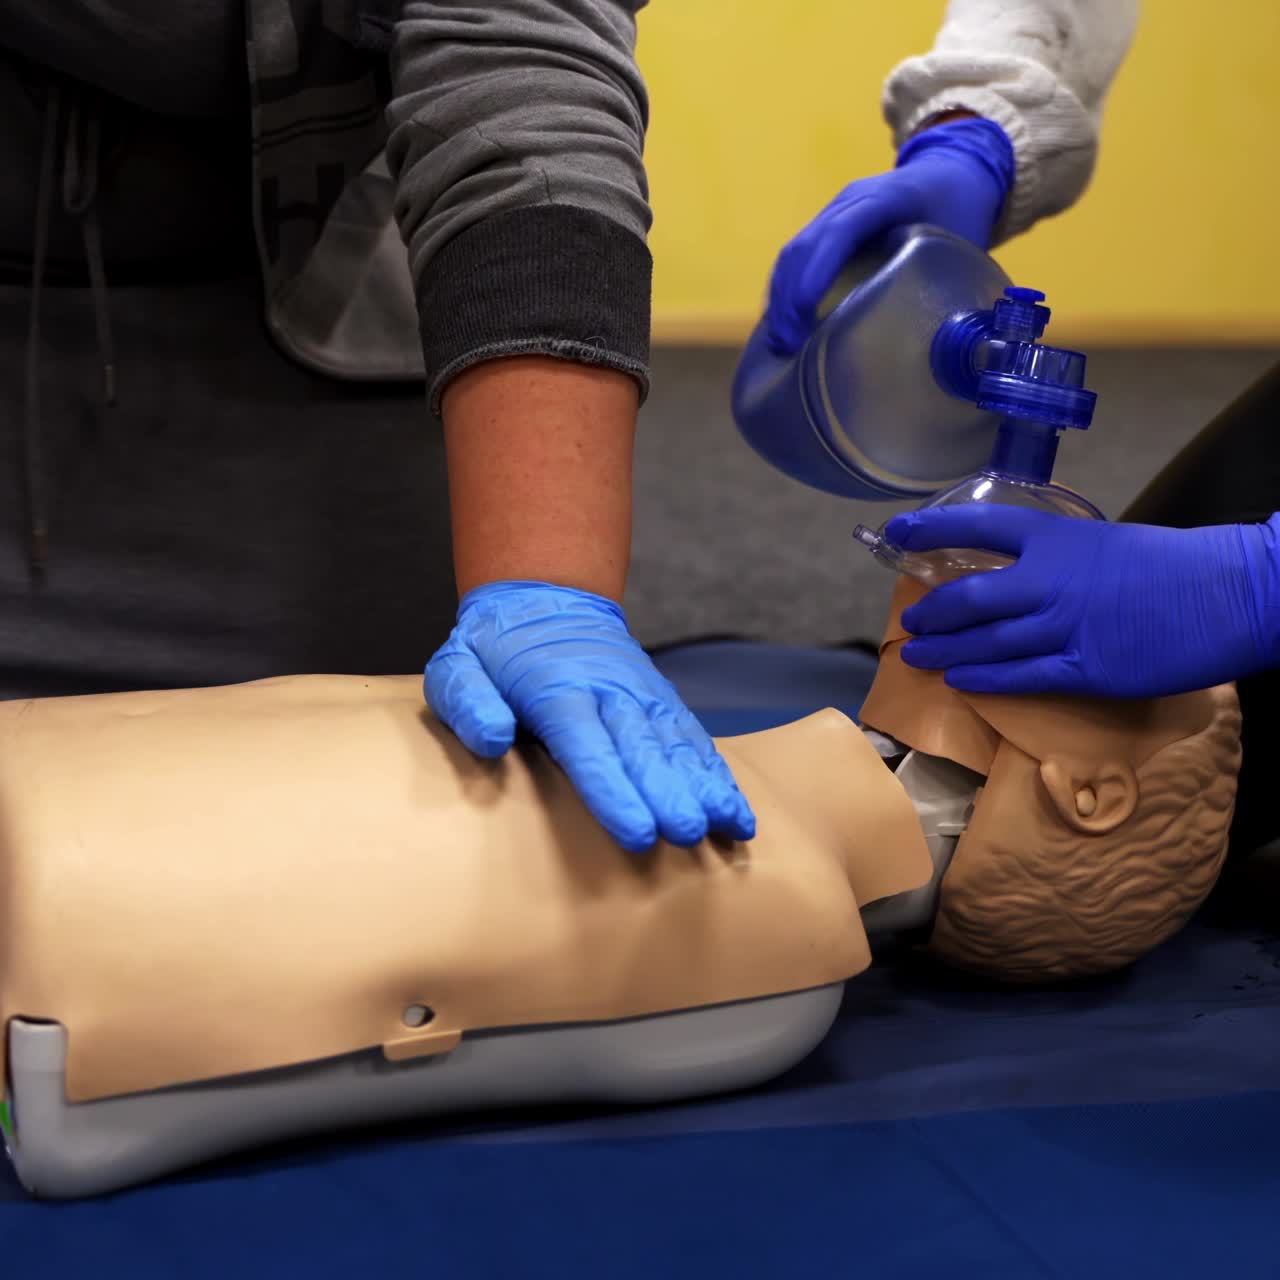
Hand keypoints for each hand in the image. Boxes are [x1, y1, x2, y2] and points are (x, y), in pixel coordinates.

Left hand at [426, 581, 756, 851]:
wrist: (545, 597)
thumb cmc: (494, 648)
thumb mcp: (457, 664)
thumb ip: (467, 700)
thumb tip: (491, 739)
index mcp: (556, 688)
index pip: (587, 745)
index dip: (613, 790)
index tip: (638, 832)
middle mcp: (609, 690)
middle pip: (641, 746)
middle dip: (668, 792)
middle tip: (688, 833)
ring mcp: (642, 694)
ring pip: (677, 742)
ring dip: (704, 785)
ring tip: (729, 826)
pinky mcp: (661, 701)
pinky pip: (694, 738)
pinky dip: (718, 774)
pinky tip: (736, 811)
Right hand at [764, 117, 1014, 354]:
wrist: (953, 169)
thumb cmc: (961, 207)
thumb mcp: (968, 240)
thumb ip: (957, 284)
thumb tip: (959, 350)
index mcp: (889, 196)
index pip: (842, 230)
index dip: (817, 271)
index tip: (803, 315)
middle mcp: (851, 200)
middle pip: (805, 245)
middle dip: (789, 297)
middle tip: (787, 346)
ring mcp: (834, 212)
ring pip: (793, 253)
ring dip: (780, 299)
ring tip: (780, 345)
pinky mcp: (826, 228)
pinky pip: (796, 258)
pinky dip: (786, 293)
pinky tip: (785, 326)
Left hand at [886, 505, 1279, 697]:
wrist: (1231, 593)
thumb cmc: (1172, 564)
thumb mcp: (1104, 542)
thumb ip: (1056, 556)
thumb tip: (1016, 571)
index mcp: (1057, 537)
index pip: (976, 527)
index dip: (930, 529)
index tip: (896, 534)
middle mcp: (1050, 580)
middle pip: (969, 596)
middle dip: (932, 610)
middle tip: (910, 619)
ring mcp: (1065, 626)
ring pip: (986, 642)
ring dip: (945, 650)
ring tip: (917, 655)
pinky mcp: (1085, 669)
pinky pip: (1021, 677)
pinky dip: (984, 680)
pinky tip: (959, 682)